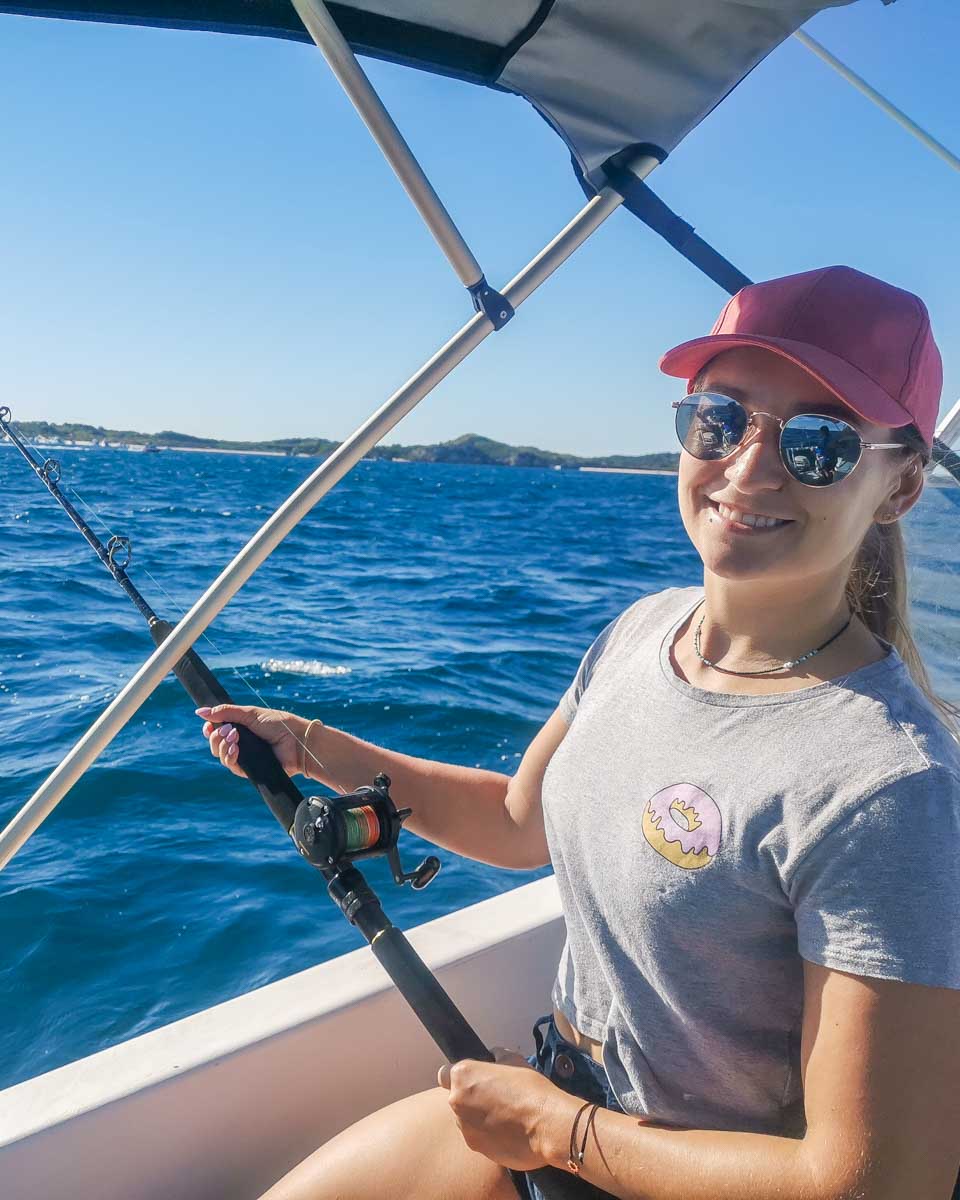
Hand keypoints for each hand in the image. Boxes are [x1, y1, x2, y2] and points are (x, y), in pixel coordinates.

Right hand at [196, 703, 314, 778]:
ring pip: (220, 755)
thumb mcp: (250, 714)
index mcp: (240, 729)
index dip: (209, 729)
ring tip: (234, 737)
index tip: (208, 724)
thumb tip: (200, 711)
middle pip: (215, 744)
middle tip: (228, 730)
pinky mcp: (249, 770)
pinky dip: (229, 757)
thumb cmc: (278, 725)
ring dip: (222, 746)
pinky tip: (235, 749)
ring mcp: (244, 757)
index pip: (216, 731)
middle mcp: (240, 743)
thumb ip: (225, 712)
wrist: (296, 741)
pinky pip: (231, 766)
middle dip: (215, 736)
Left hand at [437, 1049, 570, 1171]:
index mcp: (462, 1076)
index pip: (445, 1074)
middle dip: (472, 1098)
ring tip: (505, 1117)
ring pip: (466, 1120)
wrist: (547, 1124)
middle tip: (496, 1098)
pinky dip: (488, 1135)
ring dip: (479, 1118)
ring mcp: (465, 1127)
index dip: (460, 1077)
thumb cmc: (531, 1090)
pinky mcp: (476, 1147)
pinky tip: (509, 1131)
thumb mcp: (514, 1060)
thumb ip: (496, 1057)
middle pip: (457, 1098)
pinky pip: (477, 1137)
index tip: (473, 1080)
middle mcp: (457, 1102)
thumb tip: (493, 1057)